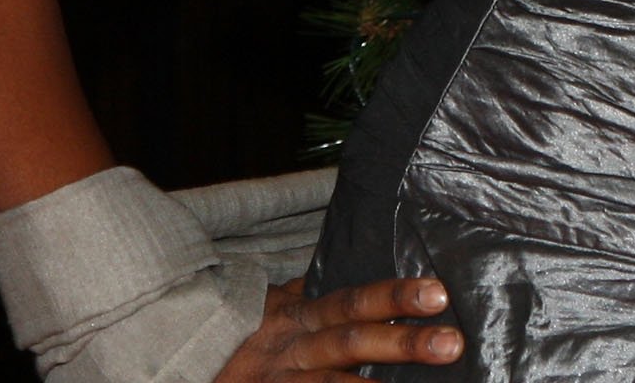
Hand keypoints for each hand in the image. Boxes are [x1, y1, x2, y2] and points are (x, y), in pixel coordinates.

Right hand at [213, 277, 461, 379]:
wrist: (181, 366)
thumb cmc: (241, 337)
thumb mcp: (272, 308)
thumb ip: (310, 293)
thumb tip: (363, 268)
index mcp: (298, 317)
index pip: (352, 302)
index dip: (393, 297)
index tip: (439, 294)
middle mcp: (290, 350)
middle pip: (350, 343)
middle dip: (402, 344)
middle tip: (452, 344)